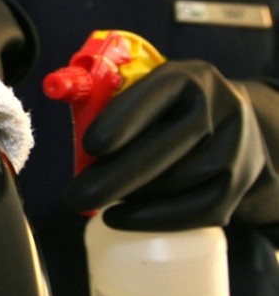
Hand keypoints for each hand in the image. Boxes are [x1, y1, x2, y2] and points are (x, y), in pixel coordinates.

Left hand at [65, 60, 268, 229]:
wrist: (233, 127)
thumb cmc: (166, 109)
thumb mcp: (145, 90)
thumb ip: (104, 94)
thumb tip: (55, 92)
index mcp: (186, 77)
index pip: (154, 94)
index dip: (122, 120)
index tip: (90, 145)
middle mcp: (217, 107)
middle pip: (167, 144)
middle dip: (116, 174)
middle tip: (75, 195)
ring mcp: (235, 146)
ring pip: (180, 179)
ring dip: (134, 193)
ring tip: (99, 197)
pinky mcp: (240, 183)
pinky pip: (199, 209)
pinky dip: (155, 217)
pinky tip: (120, 217)